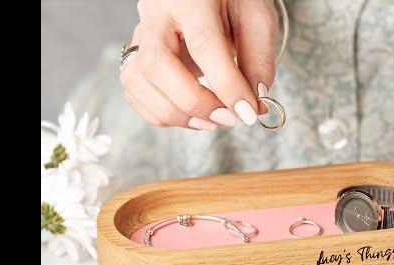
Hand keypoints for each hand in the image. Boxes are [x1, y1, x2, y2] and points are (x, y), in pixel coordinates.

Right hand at [120, 0, 277, 129]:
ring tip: (210, 122)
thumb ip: (258, 60)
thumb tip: (255, 102)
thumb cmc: (233, 0)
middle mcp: (156, 12)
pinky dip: (161, 113)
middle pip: (157, 66)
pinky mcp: (135, 54)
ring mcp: (139, 33)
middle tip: (227, 119)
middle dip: (194, 103)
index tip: (247, 113)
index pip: (204, 45)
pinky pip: (134, 92)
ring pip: (138, 82)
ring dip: (175, 114)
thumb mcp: (256, 19)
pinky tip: (190, 116)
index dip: (227, 85)